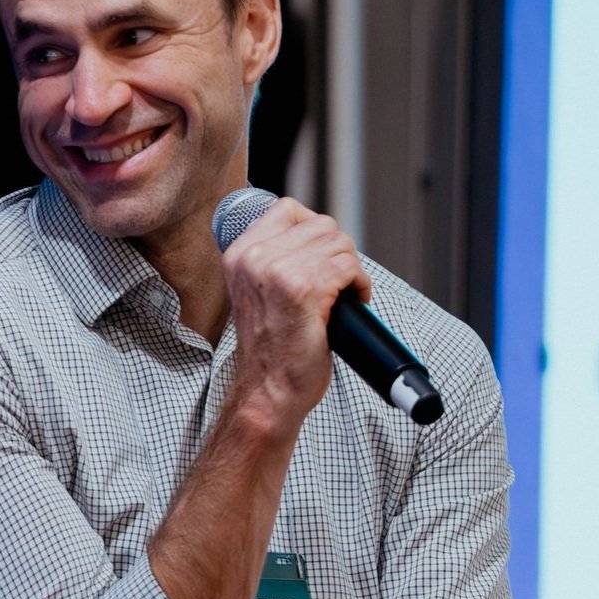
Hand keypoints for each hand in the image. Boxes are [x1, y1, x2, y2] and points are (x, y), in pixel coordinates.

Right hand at [223, 197, 372, 428]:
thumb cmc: (270, 347)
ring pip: (339, 243)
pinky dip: (360, 284)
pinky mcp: (306, 289)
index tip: (319, 256)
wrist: (268, 389)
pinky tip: (351, 302)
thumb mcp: (256, 291)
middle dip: (337, 251)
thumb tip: (317, 234)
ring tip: (342, 294)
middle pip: (321, 224)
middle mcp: (254, 258)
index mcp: (239, 254)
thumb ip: (272, 258)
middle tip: (335, 282)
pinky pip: (350, 266)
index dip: (313, 228)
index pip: (287, 209)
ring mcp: (279, 271)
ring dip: (350, 268)